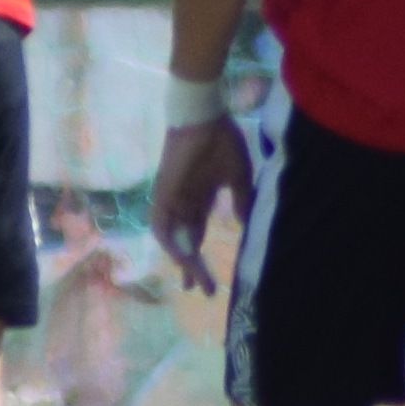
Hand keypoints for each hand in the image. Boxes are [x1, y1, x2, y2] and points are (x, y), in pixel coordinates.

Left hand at [150, 118, 247, 296]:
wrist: (205, 115)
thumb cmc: (222, 140)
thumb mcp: (238, 176)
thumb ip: (241, 201)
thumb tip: (242, 225)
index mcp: (199, 198)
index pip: (196, 234)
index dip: (200, 257)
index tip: (209, 281)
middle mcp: (183, 202)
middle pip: (184, 241)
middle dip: (191, 266)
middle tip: (199, 290)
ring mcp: (171, 198)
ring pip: (171, 237)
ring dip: (181, 258)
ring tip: (193, 278)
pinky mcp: (164, 192)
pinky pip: (162, 223)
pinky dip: (169, 240)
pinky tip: (180, 256)